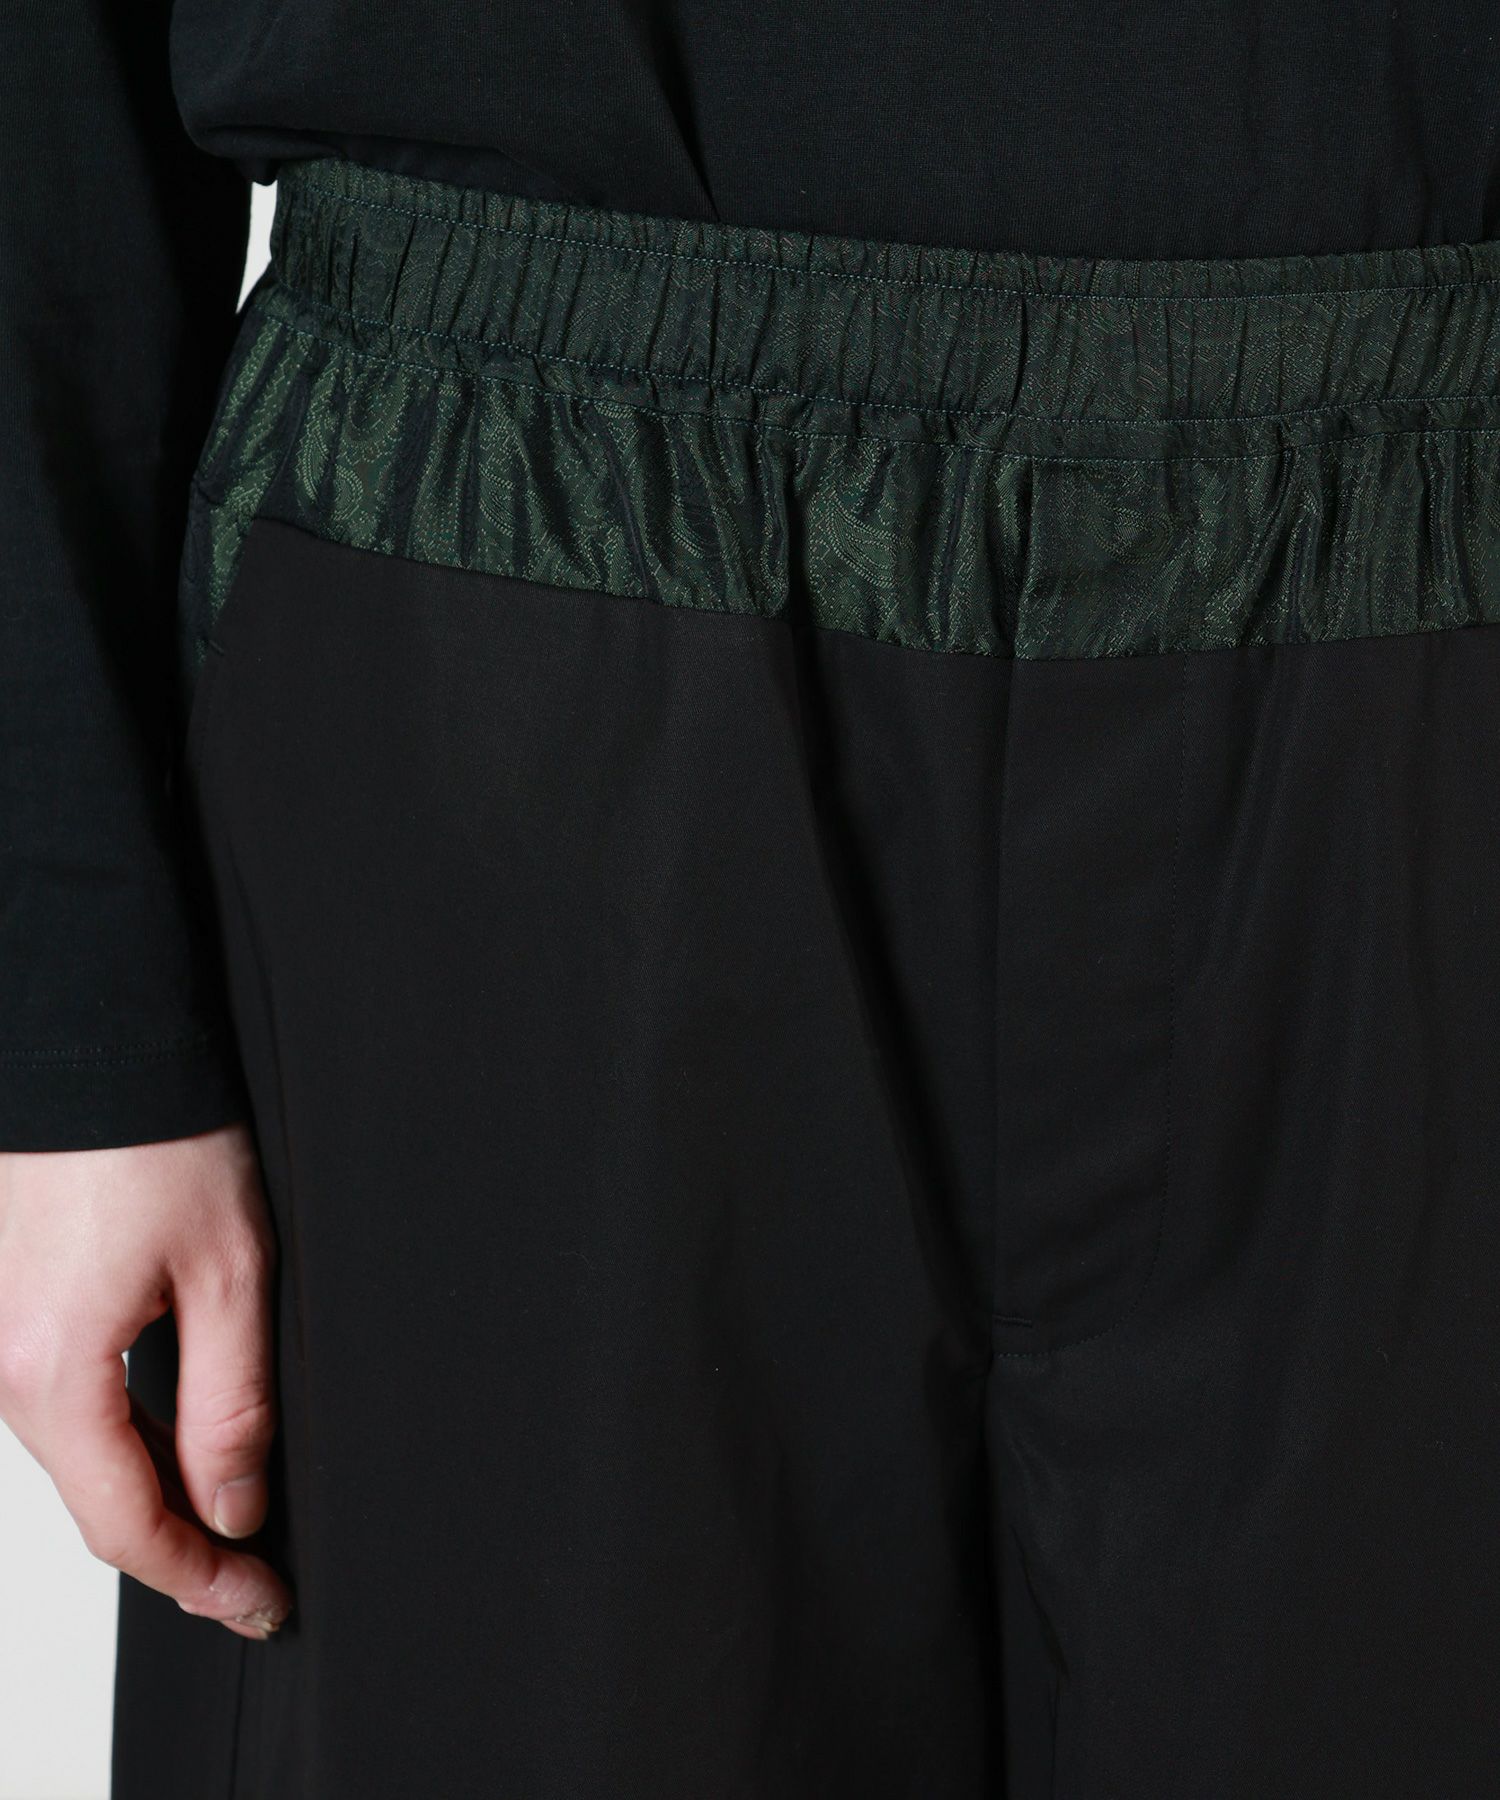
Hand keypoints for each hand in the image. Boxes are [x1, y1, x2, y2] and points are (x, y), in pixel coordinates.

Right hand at [0, 1123, 292, 1640]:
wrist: (96, 1043)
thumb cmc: (160, 1138)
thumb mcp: (229, 1275)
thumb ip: (230, 1405)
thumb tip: (232, 1506)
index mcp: (53, 1374)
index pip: (127, 1527)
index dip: (200, 1580)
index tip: (261, 1605)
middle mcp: (4, 1368)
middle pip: (96, 1502)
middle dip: (180, 1549)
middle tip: (257, 1577)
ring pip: (81, 1457)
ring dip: (154, 1493)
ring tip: (233, 1514)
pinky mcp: (13, 1308)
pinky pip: (67, 1405)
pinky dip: (126, 1439)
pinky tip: (180, 1439)